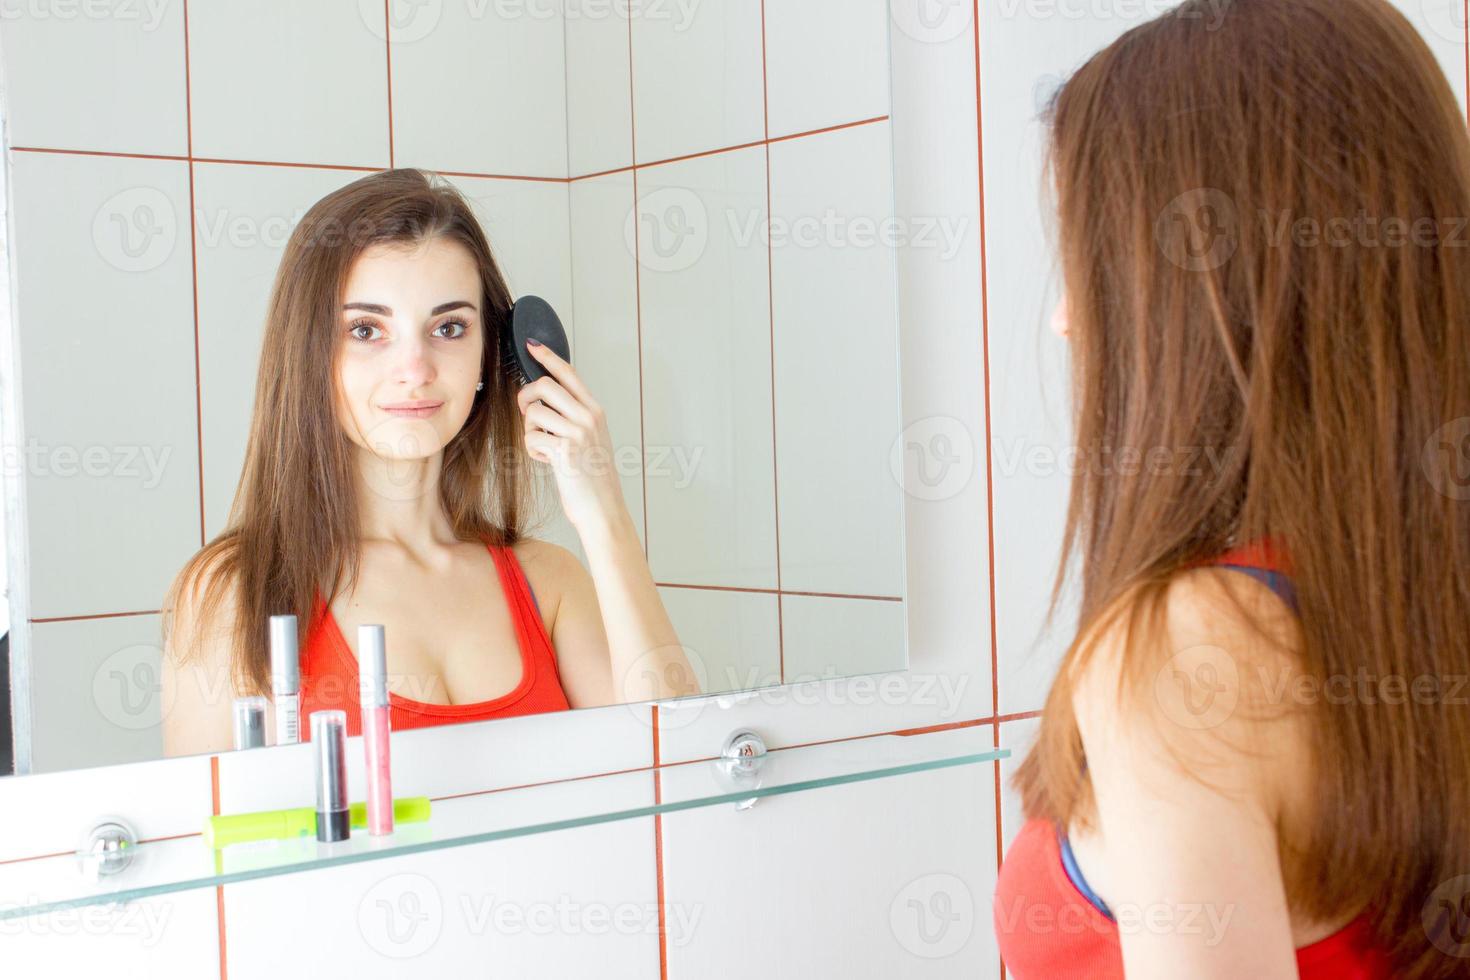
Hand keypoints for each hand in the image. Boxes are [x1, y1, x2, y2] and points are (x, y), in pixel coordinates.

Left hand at [516, 339, 626, 533]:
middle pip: (543, 385)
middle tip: (526, 412)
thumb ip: (571, 417)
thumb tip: (539, 402)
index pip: (569, 374)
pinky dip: (533, 451)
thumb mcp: (589, 440)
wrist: (603, 509)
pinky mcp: (564, 449)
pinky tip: (549, 462)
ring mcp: (578, 432)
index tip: (532, 345)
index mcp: (595, 411)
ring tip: (546, 448)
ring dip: (531, 431)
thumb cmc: (592, 478)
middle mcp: (588, 416)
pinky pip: (531, 438)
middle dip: (525, 397)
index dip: (547, 356)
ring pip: (533, 413)